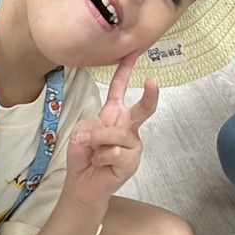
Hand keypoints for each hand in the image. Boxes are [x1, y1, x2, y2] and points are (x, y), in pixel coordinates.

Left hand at [66, 51, 158, 206]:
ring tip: (90, 150)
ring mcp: (132, 144)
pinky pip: (115, 152)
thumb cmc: (83, 153)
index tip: (132, 51)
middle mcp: (127, 126)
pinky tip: (100, 162)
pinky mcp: (132, 161)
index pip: (119, 88)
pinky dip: (101, 156)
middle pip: (143, 109)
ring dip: (97, 140)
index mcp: (114, 113)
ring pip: (117, 134)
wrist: (83, 183)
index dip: (125, 70)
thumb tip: (105, 135)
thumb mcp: (81, 131)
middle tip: (152, 81)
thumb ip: (92, 126)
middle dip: (150, 95)